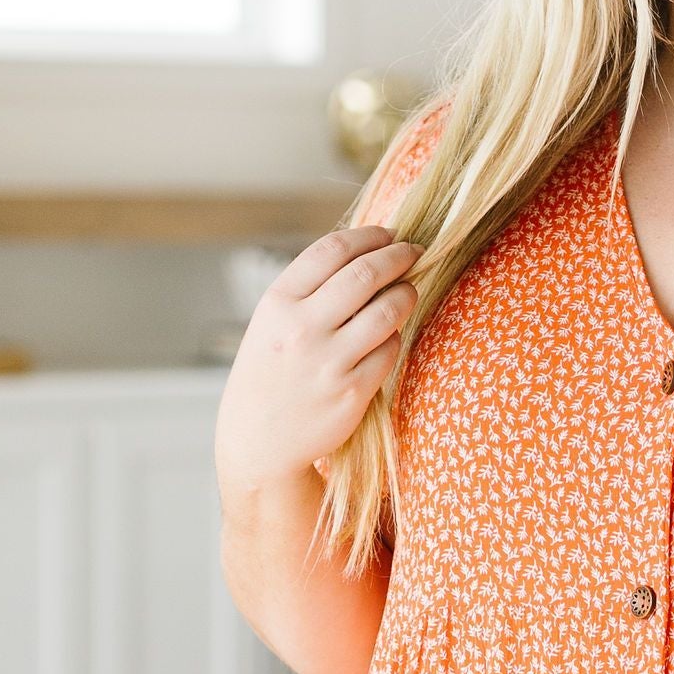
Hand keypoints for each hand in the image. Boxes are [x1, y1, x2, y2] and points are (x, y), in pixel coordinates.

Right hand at [214, 227, 420, 499]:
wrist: (258, 439)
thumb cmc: (270, 372)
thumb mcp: (272, 322)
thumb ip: (310, 289)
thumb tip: (367, 252)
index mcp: (278, 303)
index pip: (333, 249)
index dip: (369, 235)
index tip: (388, 233)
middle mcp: (302, 328)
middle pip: (366, 273)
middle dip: (399, 256)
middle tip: (414, 251)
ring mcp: (328, 361)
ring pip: (387, 310)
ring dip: (406, 293)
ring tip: (408, 290)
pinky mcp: (353, 391)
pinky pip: (390, 349)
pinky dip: (394, 336)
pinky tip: (388, 335)